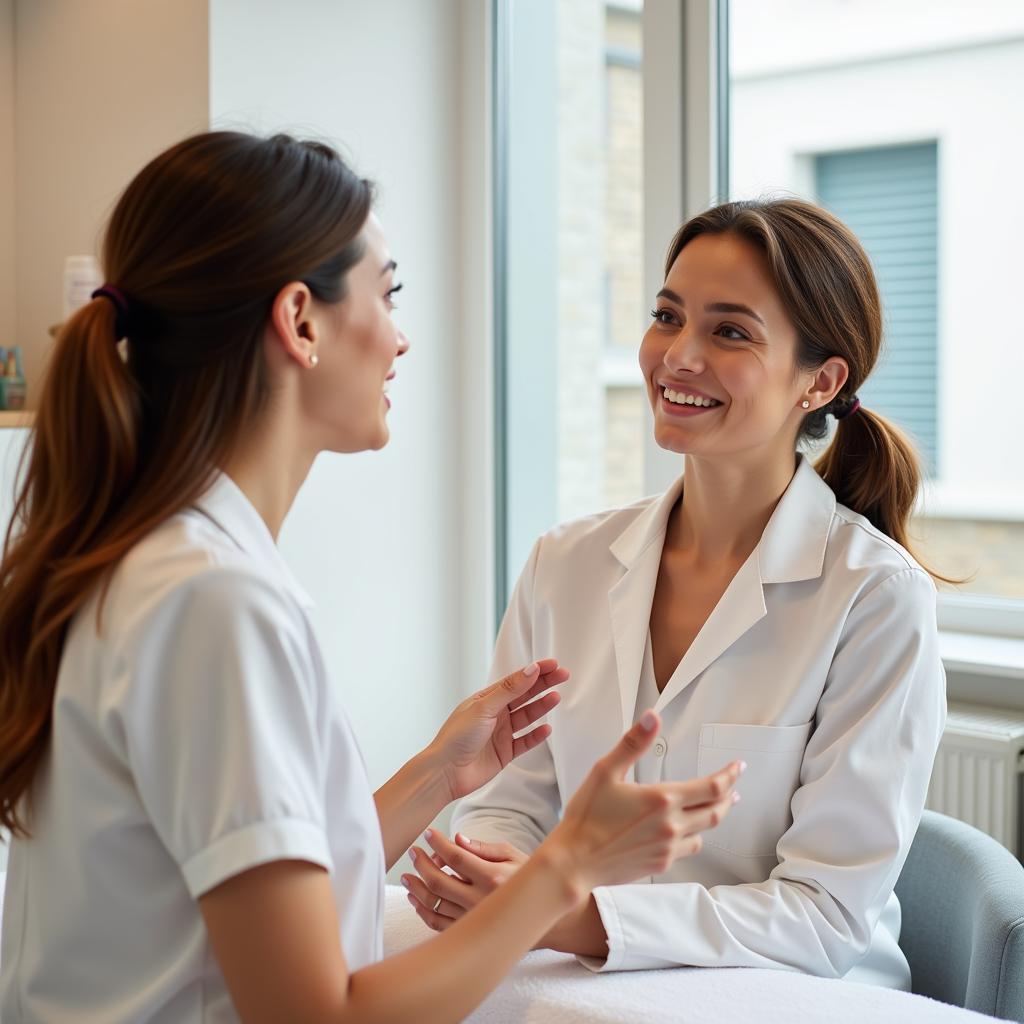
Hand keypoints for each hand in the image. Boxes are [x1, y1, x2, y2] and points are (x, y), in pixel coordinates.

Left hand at [403, 831, 526, 932]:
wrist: (539, 915)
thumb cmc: (526, 878)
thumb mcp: (513, 855)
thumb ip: (484, 848)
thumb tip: (457, 839)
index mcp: (493, 878)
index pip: (457, 858)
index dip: (439, 844)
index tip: (428, 833)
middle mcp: (481, 901)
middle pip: (439, 881)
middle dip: (421, 864)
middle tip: (413, 851)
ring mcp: (472, 919)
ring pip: (434, 904)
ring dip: (416, 888)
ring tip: (407, 875)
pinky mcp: (468, 932)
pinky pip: (437, 924)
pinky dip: (422, 911)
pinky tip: (414, 898)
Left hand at [429, 660, 569, 801]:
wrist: (446, 772)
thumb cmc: (457, 736)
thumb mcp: (484, 708)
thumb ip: (510, 690)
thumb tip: (530, 670)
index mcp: (486, 699)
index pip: (515, 680)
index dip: (535, 671)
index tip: (553, 664)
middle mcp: (495, 714)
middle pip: (524, 695)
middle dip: (544, 685)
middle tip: (563, 676)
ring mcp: (500, 733)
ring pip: (527, 717)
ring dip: (541, 707)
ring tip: (556, 698)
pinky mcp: (504, 752)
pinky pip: (525, 741)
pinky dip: (536, 735)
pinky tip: (547, 728)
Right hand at [543, 711, 742, 893]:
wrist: (574, 863)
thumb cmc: (586, 817)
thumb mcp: (605, 771)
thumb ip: (633, 743)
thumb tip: (652, 717)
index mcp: (662, 800)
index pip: (711, 787)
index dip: (730, 776)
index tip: (739, 767)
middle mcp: (672, 826)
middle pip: (716, 811)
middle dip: (729, 796)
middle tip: (734, 786)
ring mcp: (668, 848)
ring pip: (704, 832)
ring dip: (714, 817)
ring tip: (717, 806)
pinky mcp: (660, 864)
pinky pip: (688, 849)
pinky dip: (694, 836)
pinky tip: (688, 831)